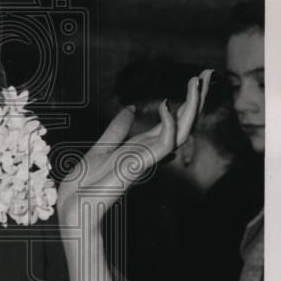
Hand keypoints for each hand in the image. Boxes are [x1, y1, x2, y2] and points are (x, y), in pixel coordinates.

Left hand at [57, 69, 211, 230]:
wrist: (72, 207)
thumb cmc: (85, 183)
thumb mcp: (100, 147)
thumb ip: (117, 130)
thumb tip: (132, 109)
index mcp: (141, 147)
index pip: (170, 122)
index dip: (186, 102)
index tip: (199, 79)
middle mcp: (148, 153)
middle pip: (180, 124)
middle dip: (195, 100)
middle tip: (208, 74)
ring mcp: (145, 160)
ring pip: (178, 132)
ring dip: (190, 107)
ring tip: (198, 82)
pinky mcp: (137, 167)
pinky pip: (161, 145)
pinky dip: (168, 126)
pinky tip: (168, 108)